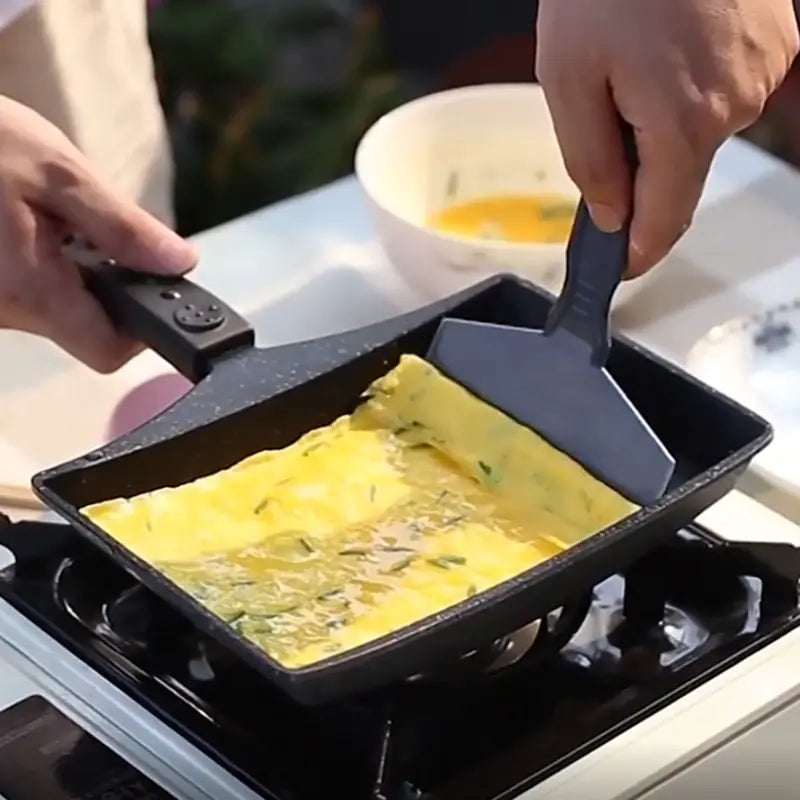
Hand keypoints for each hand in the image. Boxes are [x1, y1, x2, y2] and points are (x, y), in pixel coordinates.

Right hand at [0, 95, 196, 370]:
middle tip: (90, 228)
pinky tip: (26, 222)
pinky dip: (42, 264)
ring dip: (72, 269)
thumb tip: (179, 263)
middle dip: (105, 282)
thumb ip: (123, 227)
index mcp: (30, 289)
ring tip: (49, 216)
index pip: (107, 351)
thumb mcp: (58, 172)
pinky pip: (27, 292)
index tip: (150, 283)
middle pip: (84, 327)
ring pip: (56, 309)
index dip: (142, 326)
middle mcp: (4, 314)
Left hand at [536, 0, 798, 275]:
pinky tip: (666, 42)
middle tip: (602, 106)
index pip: (665, 218)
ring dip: (660, 116)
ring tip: (633, 56)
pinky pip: (722, 88)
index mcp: (684, 123)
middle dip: (636, 163)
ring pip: (698, 129)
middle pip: (677, 172)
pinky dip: (687, 83)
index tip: (621, 268)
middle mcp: (736, 105)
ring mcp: (763, 71)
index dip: (639, 250)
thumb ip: (590, 160)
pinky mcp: (776, 41)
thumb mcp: (568, 78)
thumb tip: (611, 214)